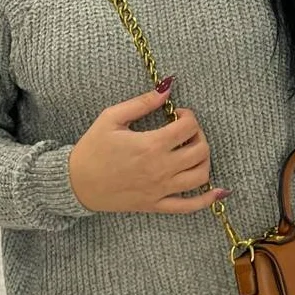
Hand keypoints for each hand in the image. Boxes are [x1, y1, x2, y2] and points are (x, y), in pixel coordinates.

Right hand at [68, 82, 225, 214]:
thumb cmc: (92, 149)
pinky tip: (218, 191)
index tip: (178, 114)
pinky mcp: (157, 205)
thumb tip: (167, 88)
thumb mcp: (111, 118)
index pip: (188, 126)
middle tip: (185, 131)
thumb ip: (141, 103)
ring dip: (204, 160)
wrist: (76, 184)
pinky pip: (189, 206)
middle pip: (200, 150)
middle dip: (199, 135)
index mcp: (150, 145)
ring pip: (201, 176)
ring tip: (192, 151)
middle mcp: (161, 168)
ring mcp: (161, 189)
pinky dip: (207, 200)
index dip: (189, 115)